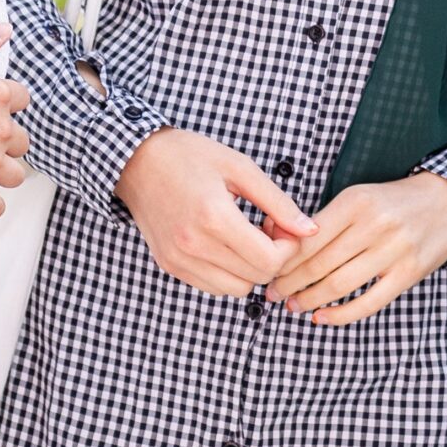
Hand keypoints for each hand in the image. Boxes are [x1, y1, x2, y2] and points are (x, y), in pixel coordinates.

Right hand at [112, 128, 312, 296]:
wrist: (136, 161)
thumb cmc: (190, 157)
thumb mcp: (240, 168)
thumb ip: (278, 202)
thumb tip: (310, 230)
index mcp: (214, 218)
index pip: (269, 261)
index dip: (288, 248)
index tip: (280, 225)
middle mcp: (193, 245)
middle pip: (256, 278)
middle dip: (273, 257)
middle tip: (266, 228)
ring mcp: (178, 260)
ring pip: (236, 289)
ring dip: (250, 269)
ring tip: (245, 237)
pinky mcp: (169, 266)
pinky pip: (212, 287)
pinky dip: (228, 273)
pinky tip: (226, 245)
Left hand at [264, 173, 446, 323]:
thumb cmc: (393, 202)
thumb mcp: (358, 198)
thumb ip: (323, 220)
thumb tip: (277, 241)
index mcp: (355, 201)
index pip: (307, 239)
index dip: (282, 261)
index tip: (267, 272)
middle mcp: (374, 225)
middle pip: (318, 264)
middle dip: (289, 284)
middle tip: (273, 295)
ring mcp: (394, 250)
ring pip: (338, 285)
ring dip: (309, 301)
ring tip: (293, 307)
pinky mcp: (409, 273)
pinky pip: (368, 302)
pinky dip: (341, 315)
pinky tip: (322, 318)